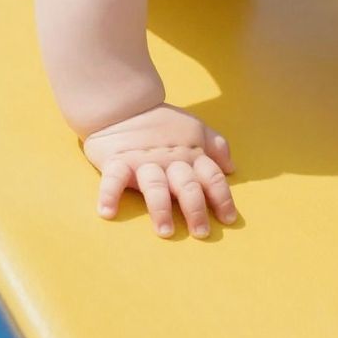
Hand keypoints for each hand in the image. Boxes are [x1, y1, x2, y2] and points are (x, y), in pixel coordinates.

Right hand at [83, 104, 239, 237]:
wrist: (125, 105)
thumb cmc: (162, 122)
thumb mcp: (195, 127)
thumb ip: (216, 145)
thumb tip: (231, 168)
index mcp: (190, 154)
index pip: (211, 177)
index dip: (222, 197)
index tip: (228, 219)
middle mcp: (169, 161)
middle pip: (187, 186)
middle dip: (196, 210)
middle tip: (201, 233)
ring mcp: (142, 162)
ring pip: (155, 186)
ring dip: (161, 208)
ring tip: (165, 231)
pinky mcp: (116, 162)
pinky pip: (112, 180)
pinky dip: (109, 195)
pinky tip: (107, 212)